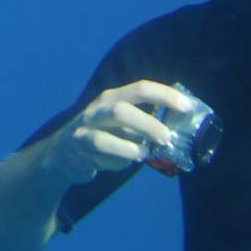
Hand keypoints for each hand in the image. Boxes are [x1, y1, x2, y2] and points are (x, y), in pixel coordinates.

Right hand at [43, 80, 194, 184]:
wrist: (62, 154)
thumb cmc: (104, 137)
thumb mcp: (123, 127)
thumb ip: (145, 126)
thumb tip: (179, 133)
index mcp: (114, 97)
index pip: (141, 89)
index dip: (165, 95)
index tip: (187, 106)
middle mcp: (98, 108)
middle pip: (122, 109)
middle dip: (148, 123)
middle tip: (168, 138)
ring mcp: (85, 126)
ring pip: (105, 133)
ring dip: (130, 144)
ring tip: (145, 153)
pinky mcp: (77, 145)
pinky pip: (98, 150)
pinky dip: (116, 156)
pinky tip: (128, 161)